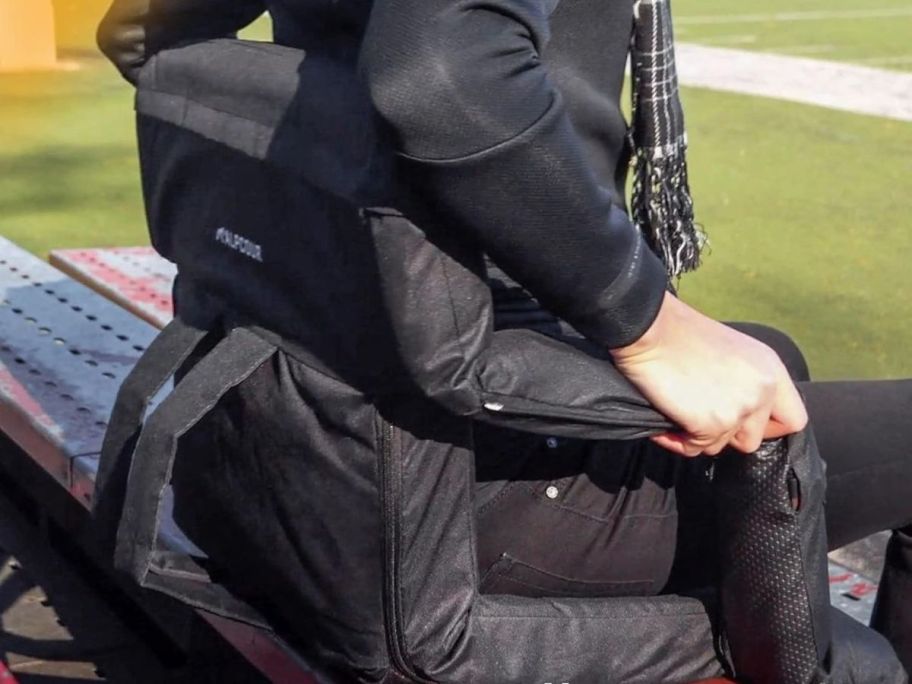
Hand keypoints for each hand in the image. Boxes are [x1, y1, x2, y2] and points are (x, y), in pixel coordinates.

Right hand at [610, 292, 807, 456]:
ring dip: (697, 436)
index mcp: (770, 369)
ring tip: (676, 415)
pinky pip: (694, 450)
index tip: (738, 420)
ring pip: (720, 446)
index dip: (766, 427)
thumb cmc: (680, 333)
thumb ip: (745, 381)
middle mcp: (762, 390)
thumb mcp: (731, 351)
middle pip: (753, 440)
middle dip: (724, 434)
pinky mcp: (710, 424)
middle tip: (699, 415)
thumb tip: (736, 412)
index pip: (793, 419)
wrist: (652, 327)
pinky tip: (665, 425)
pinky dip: (676, 441)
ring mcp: (738, 409)